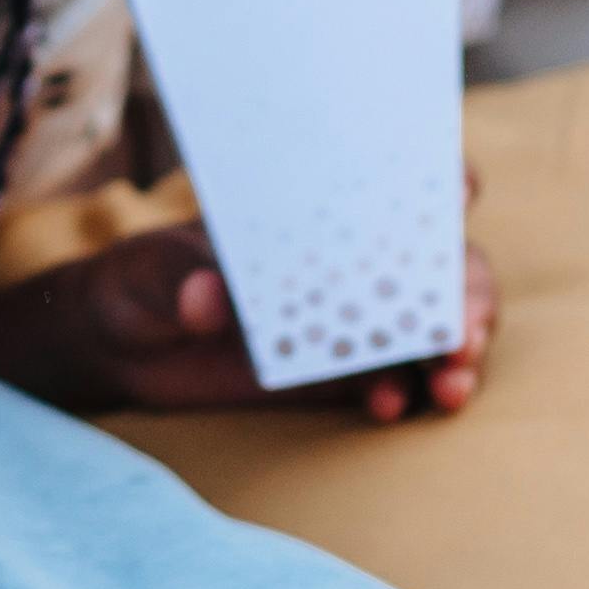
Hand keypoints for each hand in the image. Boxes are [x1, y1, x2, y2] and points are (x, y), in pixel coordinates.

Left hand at [0, 213, 497, 422]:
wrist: (123, 347)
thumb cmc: (143, 279)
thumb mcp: (154, 270)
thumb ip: (185, 279)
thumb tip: (207, 301)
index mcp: (321, 210)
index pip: (401, 182)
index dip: (442, 181)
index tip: (456, 198)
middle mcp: (356, 259)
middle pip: (444, 264)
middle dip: (465, 293)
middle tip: (460, 331)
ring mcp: (357, 318)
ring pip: (438, 325)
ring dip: (457, 351)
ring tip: (450, 385)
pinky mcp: (342, 375)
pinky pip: (398, 380)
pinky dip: (407, 392)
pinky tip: (389, 407)